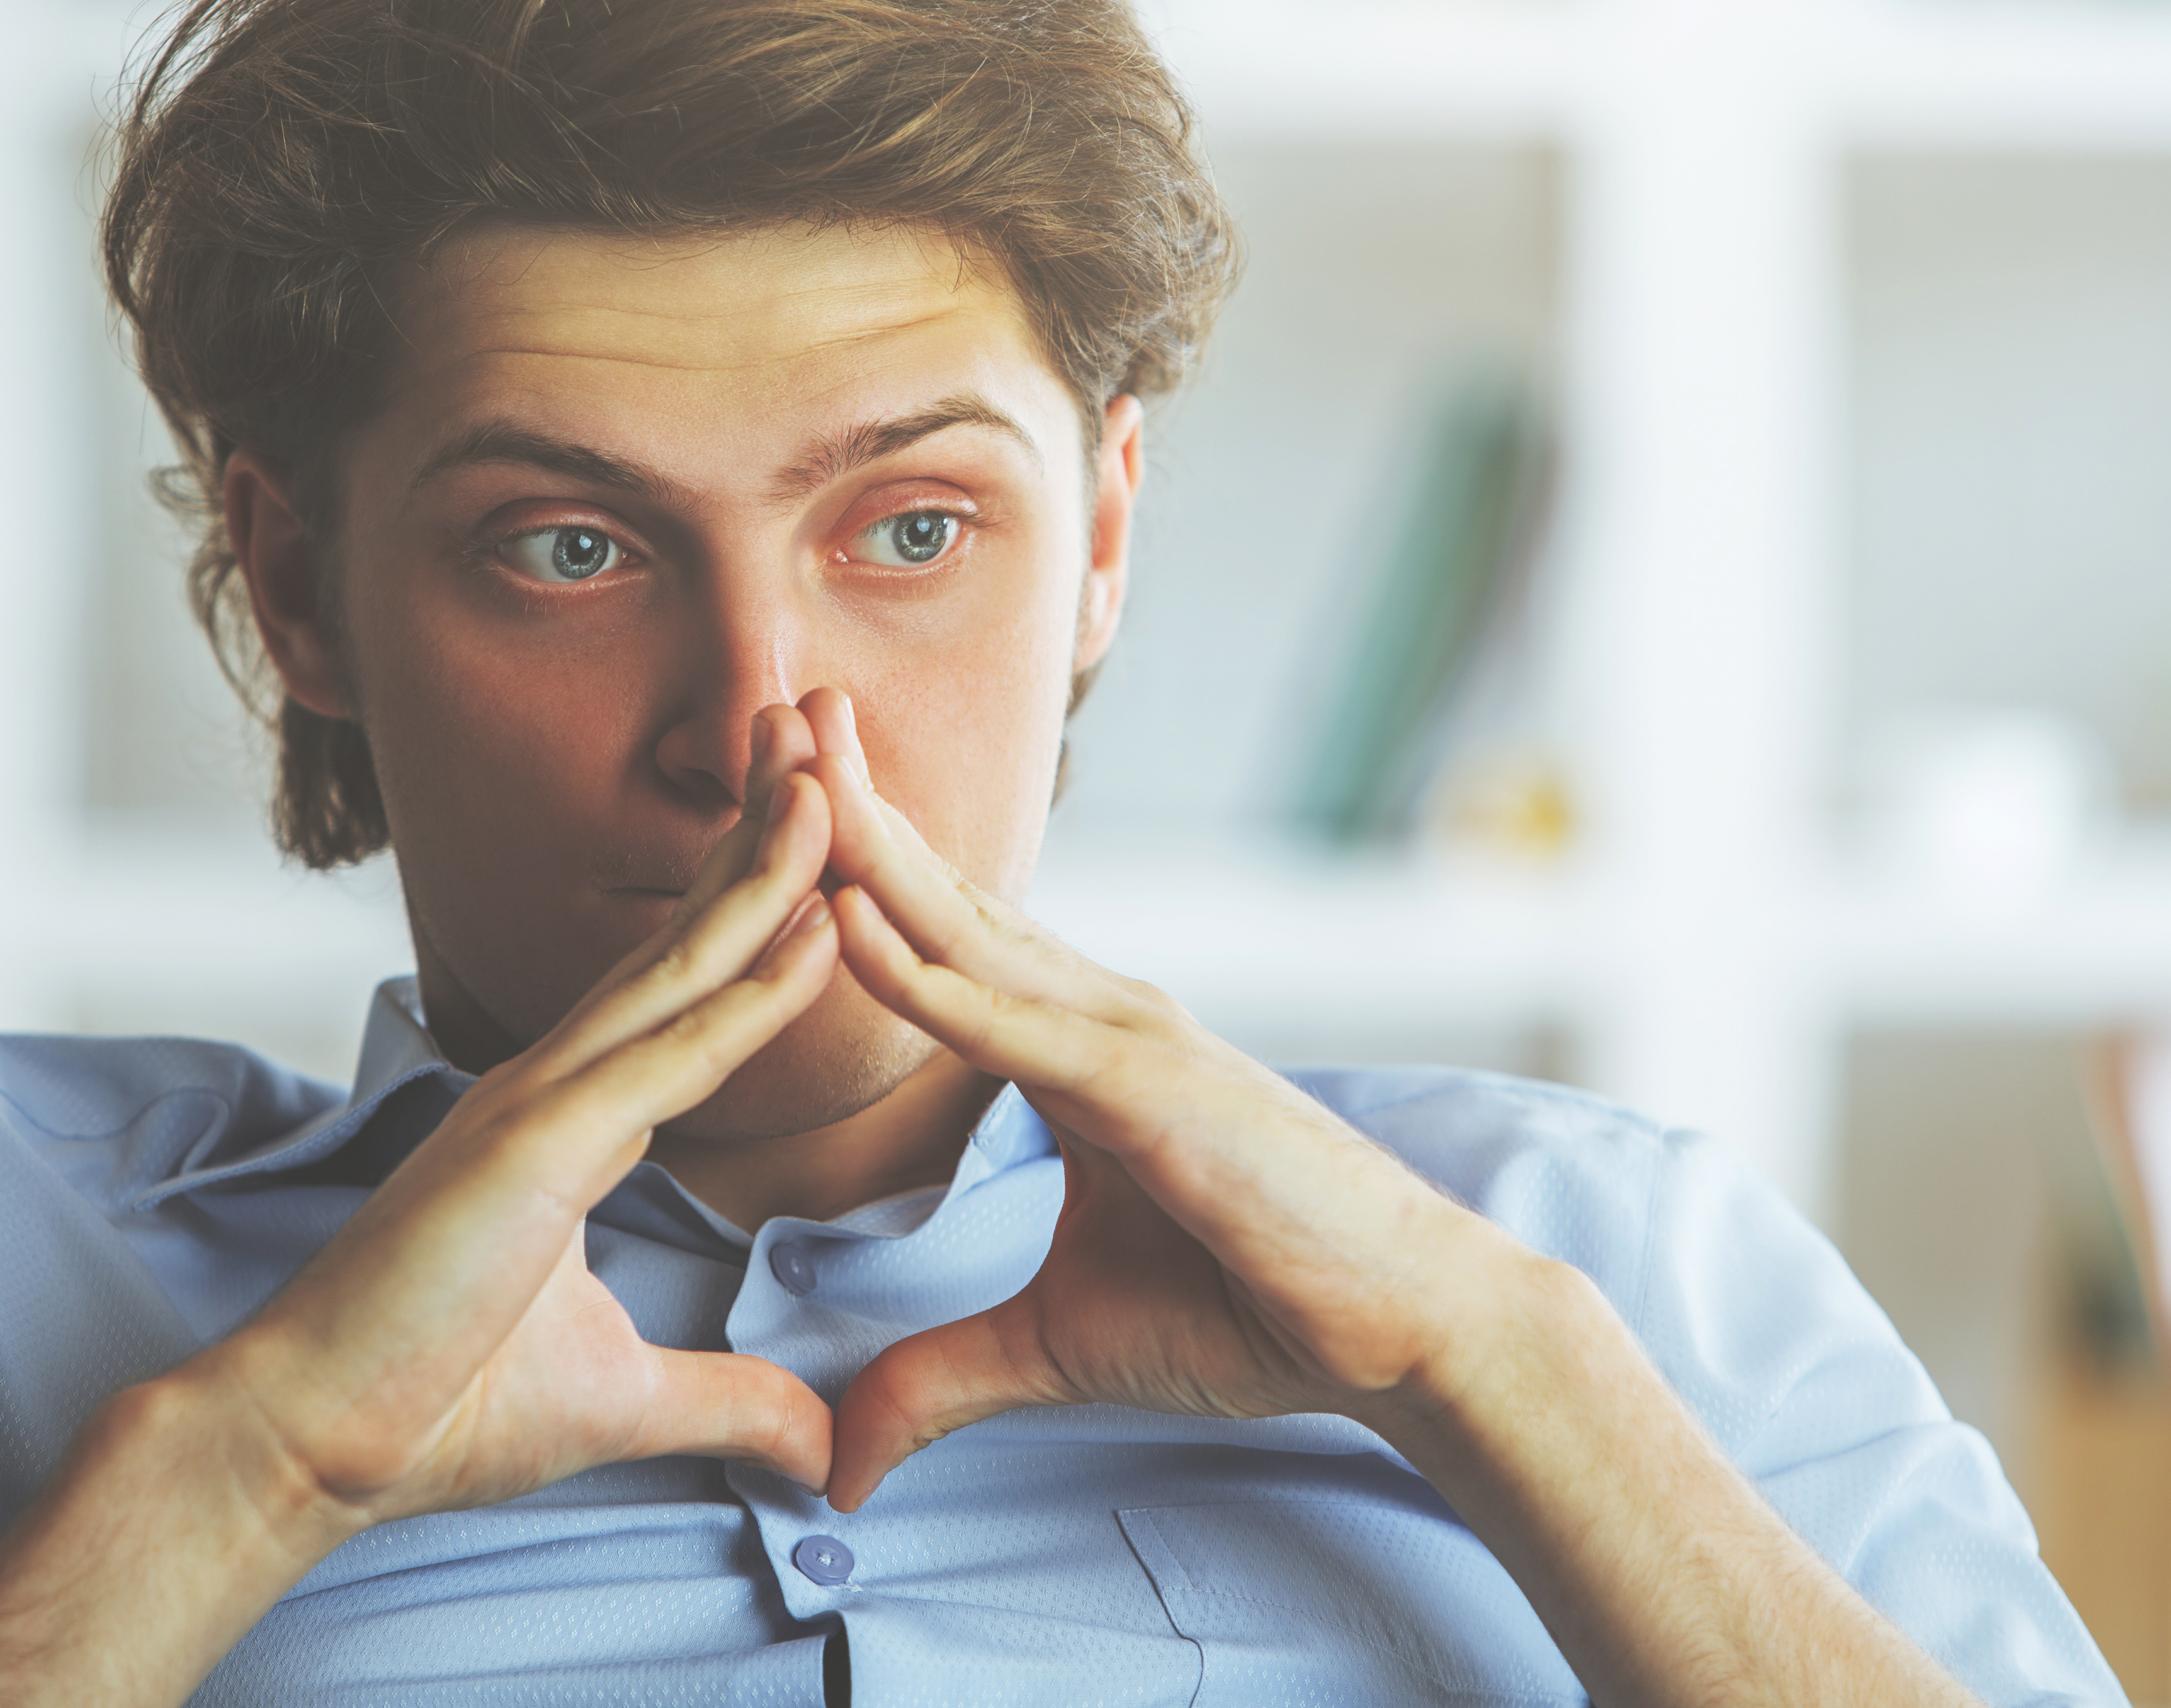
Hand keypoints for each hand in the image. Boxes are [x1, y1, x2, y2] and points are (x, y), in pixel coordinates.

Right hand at [197, 727, 845, 1527]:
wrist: (303, 1447)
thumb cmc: (433, 1408)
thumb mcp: (622, 1400)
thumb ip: (728, 1403)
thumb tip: (821, 1450)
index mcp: (567, 1117)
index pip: (681, 990)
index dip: (752, 906)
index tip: (821, 833)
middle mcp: (553, 1084)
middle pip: (684, 939)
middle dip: (762, 839)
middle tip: (829, 740)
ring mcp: (536, 1104)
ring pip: (679, 969)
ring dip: (767, 874)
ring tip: (834, 784)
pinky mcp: (530, 1151)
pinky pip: (665, 1059)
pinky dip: (746, 994)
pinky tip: (815, 935)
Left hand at [785, 690, 1493, 1511]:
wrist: (1402, 1333)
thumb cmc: (1250, 1310)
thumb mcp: (1053, 1347)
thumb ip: (938, 1378)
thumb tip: (840, 1459)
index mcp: (1074, 1047)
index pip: (942, 940)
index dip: (857, 866)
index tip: (770, 799)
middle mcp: (1098, 1014)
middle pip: (943, 895)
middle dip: (851, 804)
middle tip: (768, 710)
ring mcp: (1129, 1040)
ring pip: (966, 931)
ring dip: (867, 849)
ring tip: (783, 766)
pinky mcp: (1153, 1092)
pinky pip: (1013, 1026)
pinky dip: (927, 975)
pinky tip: (850, 920)